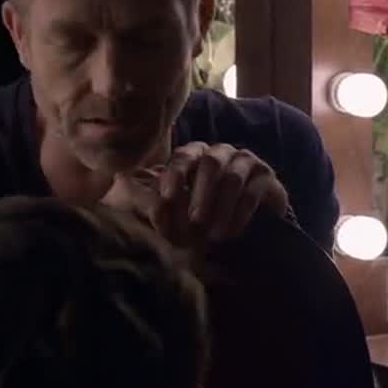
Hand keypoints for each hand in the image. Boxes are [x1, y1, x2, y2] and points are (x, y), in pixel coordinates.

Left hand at [101, 142, 288, 251]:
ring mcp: (246, 163)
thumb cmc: (200, 219)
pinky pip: (254, 190)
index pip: (184, 156)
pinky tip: (231, 233)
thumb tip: (119, 181)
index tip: (167, 196)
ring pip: (233, 176)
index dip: (175, 174)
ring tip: (213, 234)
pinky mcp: (267, 179)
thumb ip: (150, 198)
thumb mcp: (171, 210)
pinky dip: (241, 213)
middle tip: (195, 221)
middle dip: (201, 193)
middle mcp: (221, 153)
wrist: (245, 231)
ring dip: (221, 206)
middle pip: (211, 162)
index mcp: (194, 156)